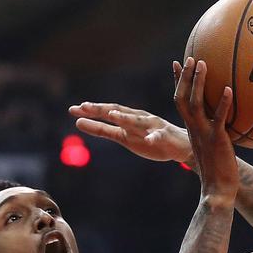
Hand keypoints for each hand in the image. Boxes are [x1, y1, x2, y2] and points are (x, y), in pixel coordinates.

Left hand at [69, 102, 191, 162]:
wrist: (179, 146)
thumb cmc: (148, 139)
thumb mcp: (122, 136)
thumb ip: (101, 129)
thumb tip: (78, 122)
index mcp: (127, 118)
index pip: (107, 111)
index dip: (91, 110)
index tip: (73, 109)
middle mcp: (138, 118)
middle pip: (118, 112)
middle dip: (102, 109)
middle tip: (84, 106)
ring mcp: (151, 127)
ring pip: (136, 121)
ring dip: (125, 117)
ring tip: (112, 115)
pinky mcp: (163, 137)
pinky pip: (158, 137)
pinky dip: (153, 138)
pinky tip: (148, 140)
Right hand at [173, 57, 237, 204]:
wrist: (217, 191)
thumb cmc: (218, 172)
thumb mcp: (214, 148)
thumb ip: (215, 133)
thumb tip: (225, 124)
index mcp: (191, 129)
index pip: (180, 101)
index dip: (178, 82)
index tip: (177, 63)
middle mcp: (194, 129)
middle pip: (183, 98)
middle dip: (184, 77)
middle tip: (189, 58)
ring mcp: (204, 134)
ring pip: (196, 104)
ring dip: (198, 83)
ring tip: (203, 64)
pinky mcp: (217, 140)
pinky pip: (219, 118)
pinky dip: (223, 103)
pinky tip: (228, 89)